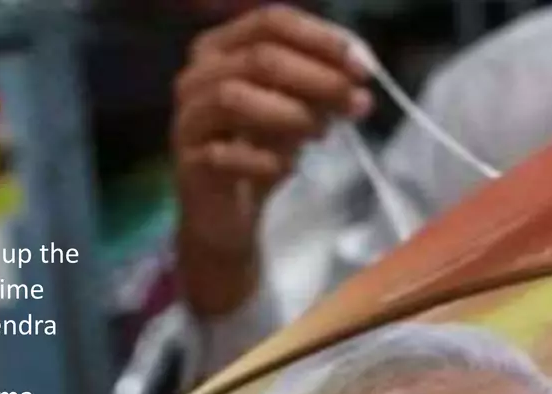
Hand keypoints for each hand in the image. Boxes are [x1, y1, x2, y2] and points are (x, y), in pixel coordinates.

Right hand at [173, 4, 371, 315]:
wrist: (228, 212)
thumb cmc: (261, 149)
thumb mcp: (297, 110)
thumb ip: (323, 89)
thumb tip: (360, 78)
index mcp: (222, 48)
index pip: (270, 22)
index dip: (320, 39)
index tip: (363, 66)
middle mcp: (197, 76)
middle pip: (259, 58)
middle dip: (318, 79)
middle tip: (357, 103)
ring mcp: (188, 119)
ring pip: (233, 97)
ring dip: (290, 114)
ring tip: (320, 134)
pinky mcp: (188, 164)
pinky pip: (224, 154)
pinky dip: (264, 160)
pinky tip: (287, 167)